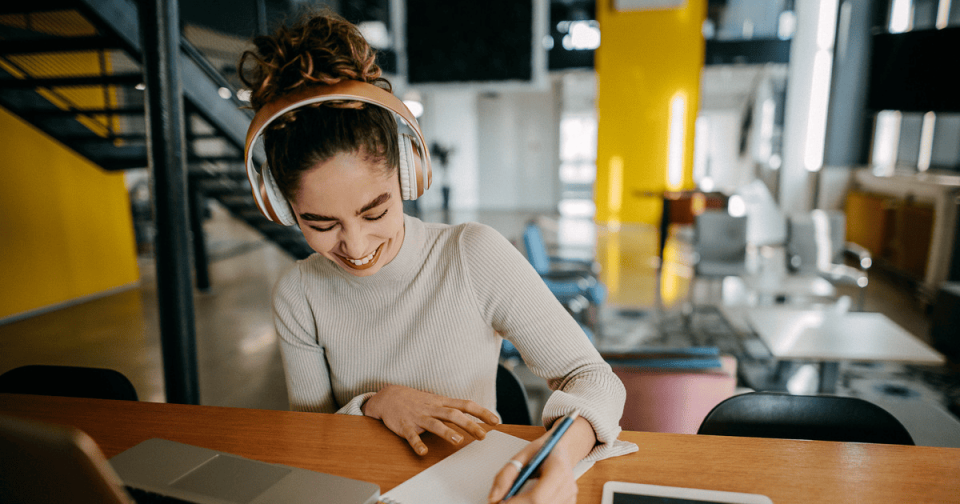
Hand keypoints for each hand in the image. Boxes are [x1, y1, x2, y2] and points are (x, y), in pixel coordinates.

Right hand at [362, 384, 499, 454]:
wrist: (389, 396)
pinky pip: (411, 435)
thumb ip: (453, 408)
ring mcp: (419, 417)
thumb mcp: (436, 400)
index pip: (466, 405)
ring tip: (457, 441)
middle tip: (482, 435)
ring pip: (434, 423)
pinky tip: (423, 451)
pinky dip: (417, 443)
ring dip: (446, 432)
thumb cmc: (416, 400)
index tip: (495, 421)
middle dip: (469, 424)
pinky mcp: (405, 426)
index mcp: (442, 402)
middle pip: (453, 415)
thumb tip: (473, 416)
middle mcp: (432, 408)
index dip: (481, 412)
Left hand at [487, 442, 576, 503]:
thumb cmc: (543, 452)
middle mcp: (568, 486)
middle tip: (503, 502)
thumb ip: (506, 474)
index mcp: (558, 469)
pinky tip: (526, 501)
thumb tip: (494, 498)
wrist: (563, 451)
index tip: (501, 503)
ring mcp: (570, 498)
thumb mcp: (522, 455)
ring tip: (514, 499)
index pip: (536, 497)